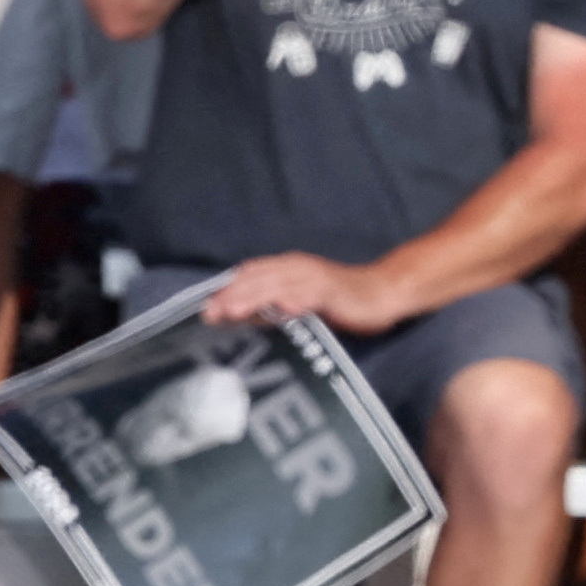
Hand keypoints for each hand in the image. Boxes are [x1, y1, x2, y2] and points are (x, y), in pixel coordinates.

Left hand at [203, 252, 402, 333]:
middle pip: (257, 280)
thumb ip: (264, 308)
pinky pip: (313, 295)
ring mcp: (315, 278)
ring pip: (278, 285)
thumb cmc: (335, 302)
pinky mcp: (334, 291)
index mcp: (284, 269)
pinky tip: (283, 309)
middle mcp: (296, 269)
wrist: (382, 293)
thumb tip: (230, 316)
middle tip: (209, 314)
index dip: (225, 291)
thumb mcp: (293, 305)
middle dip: (231, 296)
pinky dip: (297, 300)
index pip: (248, 277)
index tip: (204, 310)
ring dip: (254, 297)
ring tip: (232, 310)